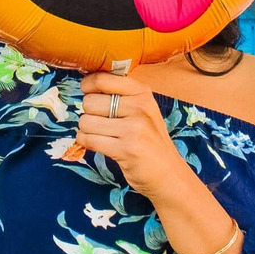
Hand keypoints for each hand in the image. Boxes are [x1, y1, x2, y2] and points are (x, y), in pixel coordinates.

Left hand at [76, 73, 191, 198]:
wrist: (169, 174)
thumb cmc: (150, 141)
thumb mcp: (143, 110)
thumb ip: (120, 96)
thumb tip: (86, 85)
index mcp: (142, 93)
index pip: (102, 79)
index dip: (87, 86)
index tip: (87, 93)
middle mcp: (139, 107)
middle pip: (90, 101)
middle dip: (88, 113)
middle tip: (100, 122)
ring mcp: (134, 128)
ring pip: (86, 121)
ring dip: (86, 130)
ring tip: (100, 135)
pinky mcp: (126, 149)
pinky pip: (89, 140)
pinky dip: (85, 142)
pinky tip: (96, 144)